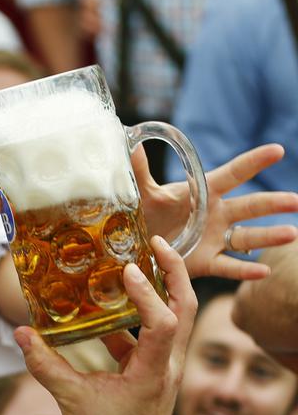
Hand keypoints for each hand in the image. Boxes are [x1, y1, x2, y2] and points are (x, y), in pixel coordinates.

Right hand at [14, 236, 196, 414]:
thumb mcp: (71, 399)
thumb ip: (44, 365)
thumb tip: (20, 332)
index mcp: (153, 374)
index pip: (163, 324)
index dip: (148, 293)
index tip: (126, 270)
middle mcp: (167, 366)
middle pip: (186, 309)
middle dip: (174, 272)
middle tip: (154, 243)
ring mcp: (163, 368)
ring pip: (175, 318)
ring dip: (160, 287)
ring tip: (136, 262)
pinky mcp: (152, 371)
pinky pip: (150, 333)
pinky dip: (135, 314)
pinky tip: (109, 306)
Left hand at [133, 143, 297, 279]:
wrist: (141, 243)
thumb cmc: (149, 212)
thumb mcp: (144, 192)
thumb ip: (140, 170)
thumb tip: (132, 143)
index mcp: (203, 193)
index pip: (232, 174)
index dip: (253, 162)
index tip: (276, 150)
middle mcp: (216, 215)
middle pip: (248, 207)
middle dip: (272, 203)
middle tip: (295, 201)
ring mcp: (214, 239)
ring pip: (247, 238)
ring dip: (269, 236)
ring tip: (291, 234)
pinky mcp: (207, 262)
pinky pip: (229, 266)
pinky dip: (246, 270)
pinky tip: (264, 271)